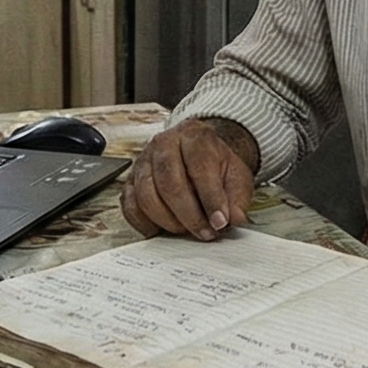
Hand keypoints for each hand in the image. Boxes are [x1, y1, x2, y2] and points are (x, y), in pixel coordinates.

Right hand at [121, 117, 258, 240]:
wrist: (197, 154)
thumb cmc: (215, 165)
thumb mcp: (236, 175)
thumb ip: (238, 196)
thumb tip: (233, 218)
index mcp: (193, 135)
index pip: (199, 167)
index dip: (210, 198)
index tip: (220, 222)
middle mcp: (164, 143)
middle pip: (169, 182)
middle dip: (188, 215)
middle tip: (205, 232)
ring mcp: (143, 160)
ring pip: (146, 195)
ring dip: (167, 221)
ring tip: (186, 231)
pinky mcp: (130, 179)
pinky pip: (129, 205)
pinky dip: (144, 223)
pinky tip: (161, 230)